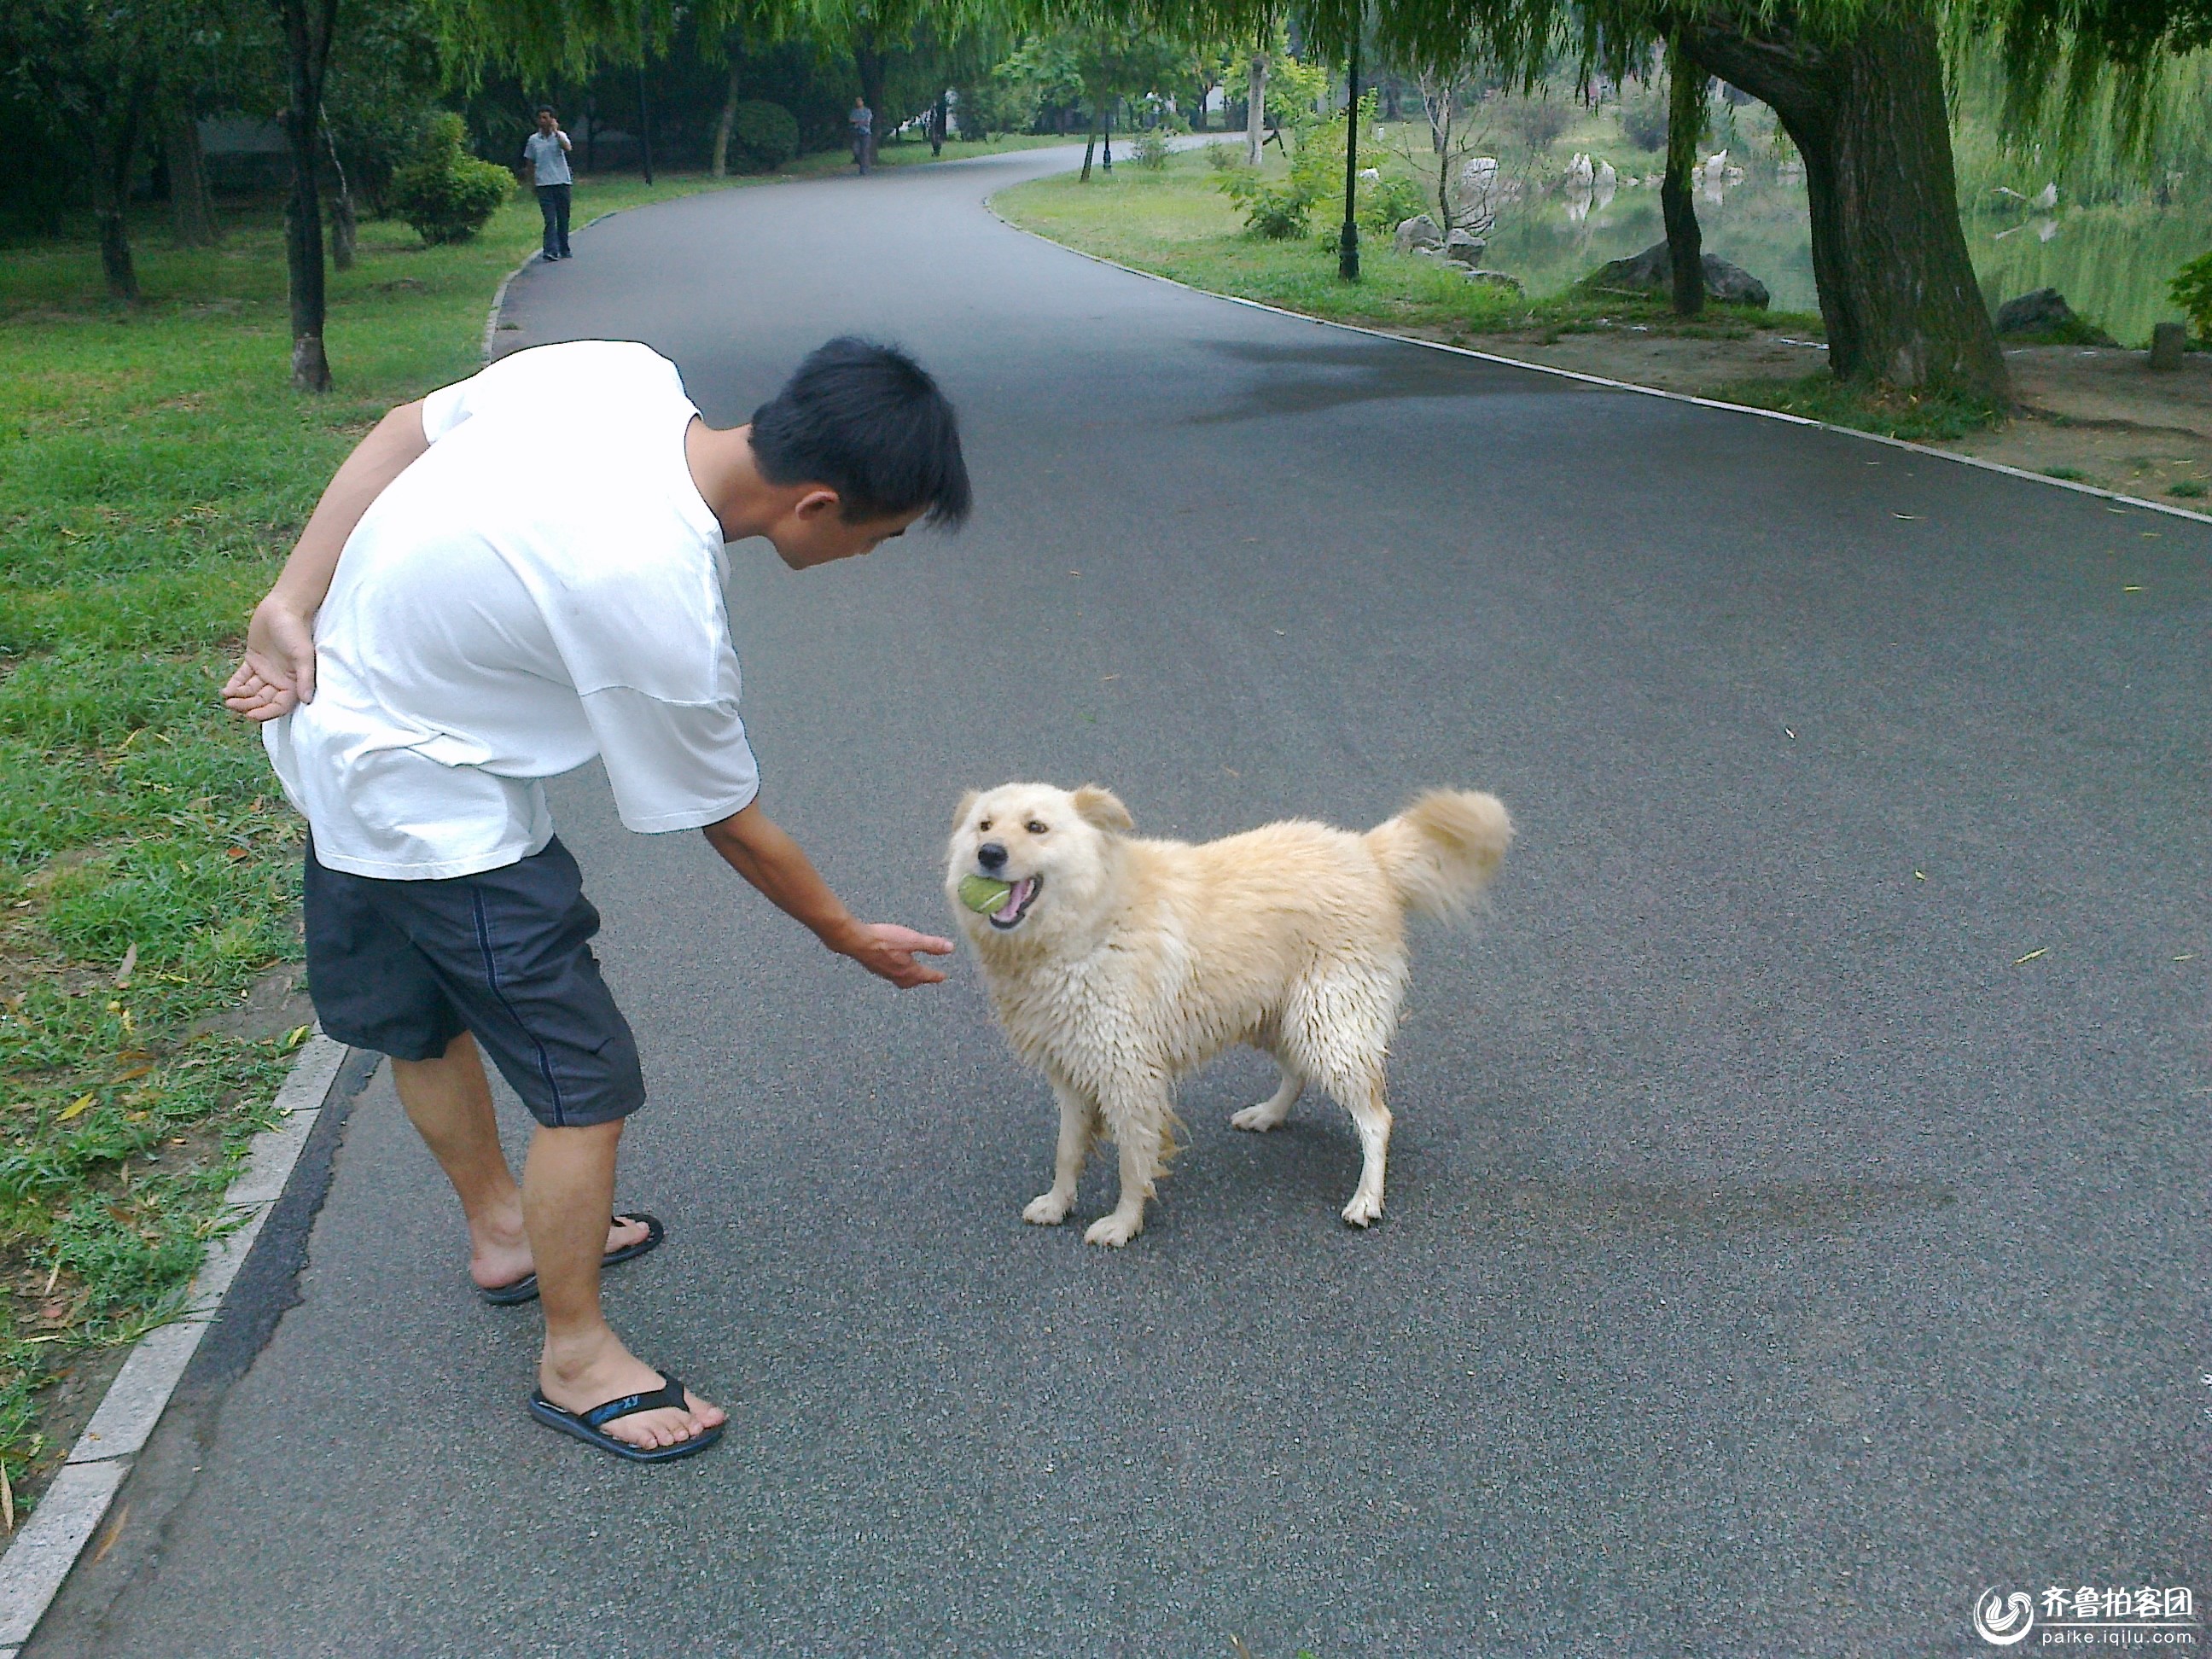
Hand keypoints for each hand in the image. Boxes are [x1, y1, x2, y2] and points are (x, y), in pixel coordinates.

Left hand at [221, 595, 317, 720]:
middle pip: (262, 701)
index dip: (267, 713)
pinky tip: (226, 690)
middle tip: (233, 706)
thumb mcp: (304, 655)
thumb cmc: (297, 631)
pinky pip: (242, 677)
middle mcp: (280, 680)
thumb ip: (305, 678)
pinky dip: (234, 684)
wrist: (284, 607)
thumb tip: (307, 700)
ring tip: (227, 698)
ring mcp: (265, 670)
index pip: (279, 705)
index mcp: (293, 682)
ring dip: (240, 697)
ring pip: (251, 691)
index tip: (252, 716)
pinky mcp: (253, 660)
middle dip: (248, 705)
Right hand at [838, 922, 953, 987]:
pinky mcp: (874, 966)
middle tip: (928, 978)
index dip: (936, 975)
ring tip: (912, 975)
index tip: (943, 977)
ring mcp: (884, 972)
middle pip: (912, 981)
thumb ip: (931, 944)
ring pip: (900, 979)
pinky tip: (893, 965)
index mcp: (908, 970)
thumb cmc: (885, 940)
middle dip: (921, 980)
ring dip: (909, 978)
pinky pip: (890, 974)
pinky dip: (896, 972)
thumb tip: (950, 948)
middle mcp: (896, 975)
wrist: (857, 941)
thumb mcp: (912, 939)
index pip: (926, 975)